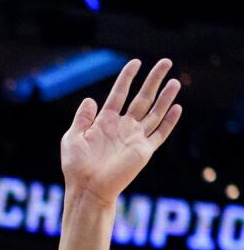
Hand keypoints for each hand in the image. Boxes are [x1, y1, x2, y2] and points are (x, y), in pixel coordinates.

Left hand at [60, 59, 181, 205]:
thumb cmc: (76, 166)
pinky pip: (160, 134)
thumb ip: (82, 118)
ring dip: (165, 97)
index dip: (127, 78)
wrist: (87, 188)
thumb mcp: (72, 137)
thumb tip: (90, 99)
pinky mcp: (143, 151)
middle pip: (142, 98)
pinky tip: (177, 108)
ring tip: (175, 81)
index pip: (119, 94)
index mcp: (104, 121)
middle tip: (165, 62)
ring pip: (155, 113)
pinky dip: (169, 122)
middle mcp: (122, 127)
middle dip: (154, 80)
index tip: (136, 62)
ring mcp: (134, 138)